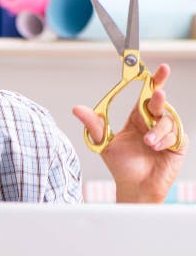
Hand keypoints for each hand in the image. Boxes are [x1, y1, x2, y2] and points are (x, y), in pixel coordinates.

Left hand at [73, 63, 187, 202]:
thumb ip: (94, 124)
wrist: (134, 186)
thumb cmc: (121, 165)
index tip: (162, 69)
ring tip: (148, 143)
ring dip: (157, 131)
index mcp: (138, 117)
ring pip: (167, 120)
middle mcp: (153, 122)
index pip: (147, 95)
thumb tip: (77, 109)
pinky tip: (156, 148)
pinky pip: (176, 134)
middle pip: (160, 102)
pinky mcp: (178, 144)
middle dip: (159, 98)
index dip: (155, 80)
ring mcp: (167, 132)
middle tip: (157, 96)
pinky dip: (165, 140)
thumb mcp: (104, 143)